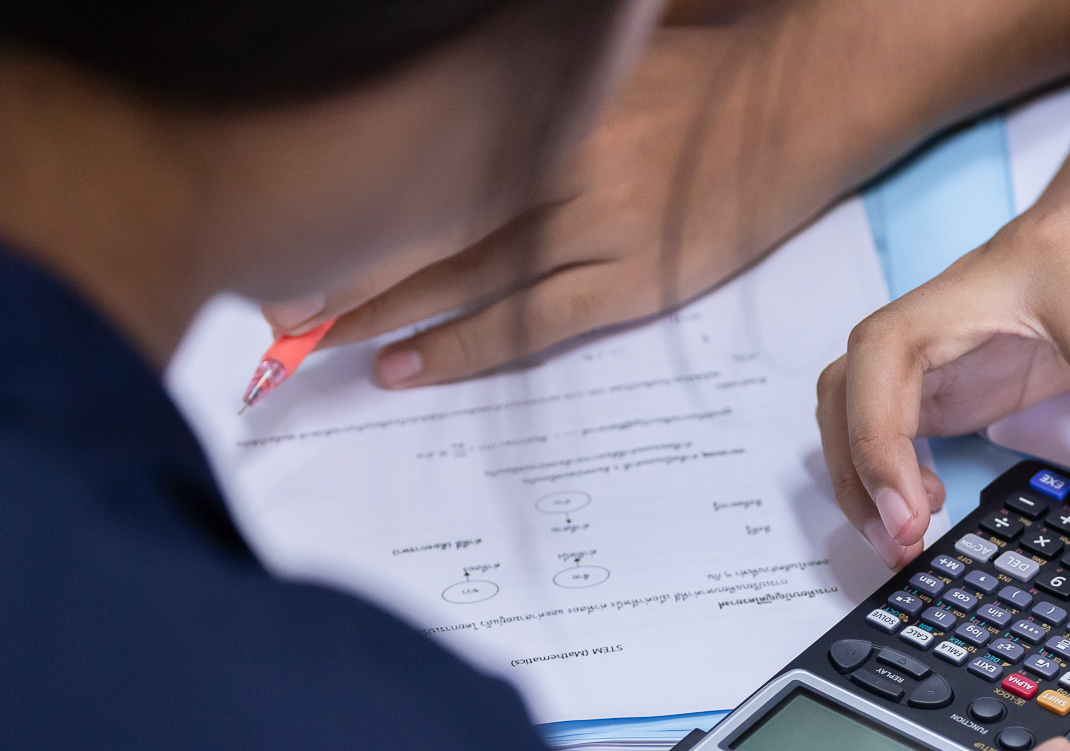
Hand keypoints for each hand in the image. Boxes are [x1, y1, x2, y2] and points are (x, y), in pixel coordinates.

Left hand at [264, 15, 878, 387]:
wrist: (800, 104)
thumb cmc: (695, 78)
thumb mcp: (590, 64)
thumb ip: (516, 95)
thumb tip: (435, 123)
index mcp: (537, 105)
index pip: (417, 159)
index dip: (344, 198)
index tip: (282, 224)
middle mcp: (554, 162)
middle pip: (423, 221)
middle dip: (341, 263)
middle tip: (269, 304)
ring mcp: (594, 227)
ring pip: (461, 277)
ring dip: (380, 309)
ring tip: (312, 341)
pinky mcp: (633, 280)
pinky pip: (530, 325)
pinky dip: (462, 347)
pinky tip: (406, 366)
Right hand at [817, 96, 1069, 565]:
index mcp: (1068, 256)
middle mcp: (981, 282)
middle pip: (884, 352)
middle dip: (878, 445)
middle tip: (910, 530)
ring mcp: (946, 320)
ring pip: (850, 382)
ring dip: (855, 465)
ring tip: (899, 539)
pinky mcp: (937, 359)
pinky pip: (866, 407)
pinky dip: (867, 463)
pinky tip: (917, 508)